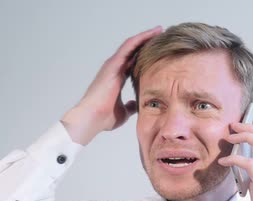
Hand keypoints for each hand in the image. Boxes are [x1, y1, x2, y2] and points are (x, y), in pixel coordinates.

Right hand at [61, 26, 162, 144]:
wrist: (92, 117)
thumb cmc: (103, 117)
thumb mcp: (123, 112)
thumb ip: (130, 107)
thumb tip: (136, 105)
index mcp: (117, 79)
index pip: (133, 63)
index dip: (144, 56)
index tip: (158, 52)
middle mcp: (114, 69)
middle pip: (133, 51)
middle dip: (146, 43)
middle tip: (161, 35)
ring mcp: (113, 65)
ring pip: (131, 45)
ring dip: (145, 36)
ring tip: (159, 30)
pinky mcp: (113, 64)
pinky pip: (129, 46)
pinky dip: (140, 39)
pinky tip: (151, 33)